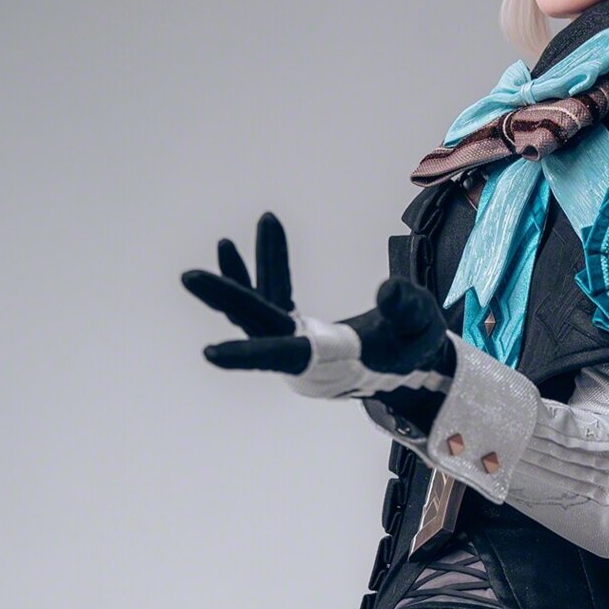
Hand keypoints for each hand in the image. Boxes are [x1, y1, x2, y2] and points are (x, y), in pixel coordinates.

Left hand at [182, 213, 453, 398]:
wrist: (402, 365)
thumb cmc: (409, 349)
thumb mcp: (420, 328)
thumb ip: (407, 308)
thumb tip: (387, 290)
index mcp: (324, 359)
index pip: (283, 352)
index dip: (249, 353)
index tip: (209, 353)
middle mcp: (298, 353)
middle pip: (255, 323)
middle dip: (224, 297)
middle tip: (188, 277)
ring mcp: (291, 338)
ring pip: (256, 304)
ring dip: (240, 274)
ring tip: (224, 242)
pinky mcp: (290, 327)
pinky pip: (265, 295)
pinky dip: (258, 269)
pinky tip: (233, 247)